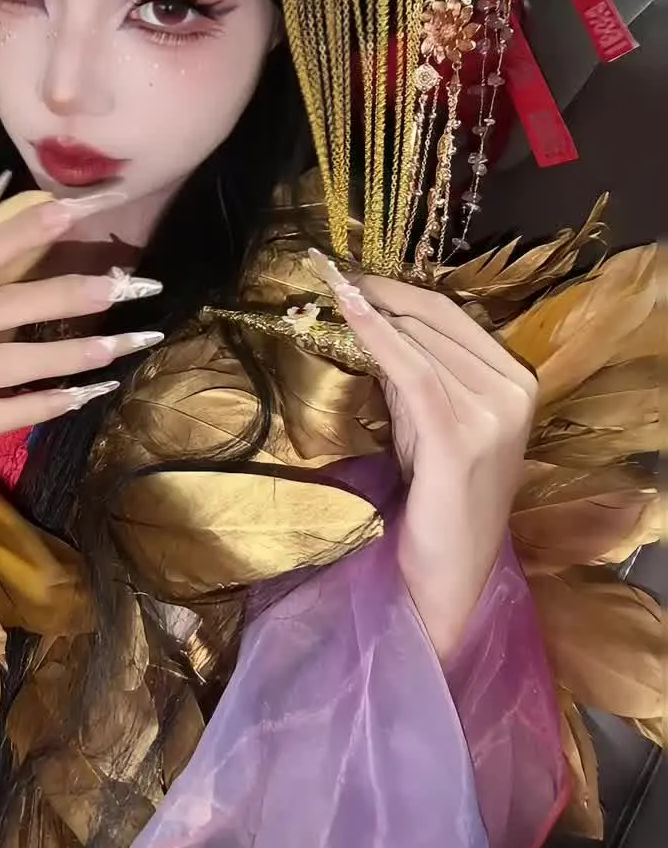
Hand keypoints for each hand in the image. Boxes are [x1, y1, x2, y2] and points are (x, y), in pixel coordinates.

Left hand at [313, 254, 536, 659]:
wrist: (452, 572)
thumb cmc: (438, 497)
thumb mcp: (431, 420)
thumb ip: (415, 371)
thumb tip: (371, 318)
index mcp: (517, 380)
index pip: (450, 314)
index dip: (397, 289)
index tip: (349, 275)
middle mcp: (514, 390)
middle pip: (436, 318)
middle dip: (378, 294)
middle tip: (329, 277)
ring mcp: (494, 414)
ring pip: (420, 341)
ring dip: (370, 313)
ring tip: (329, 296)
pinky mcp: (461, 439)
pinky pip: (413, 371)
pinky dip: (378, 337)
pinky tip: (350, 316)